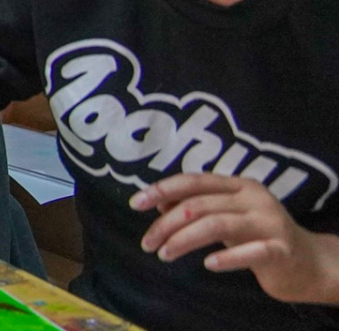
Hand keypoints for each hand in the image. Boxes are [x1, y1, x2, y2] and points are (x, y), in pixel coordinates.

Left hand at [133, 174, 338, 304]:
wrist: (308, 263)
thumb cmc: (258, 237)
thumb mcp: (226, 217)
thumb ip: (197, 207)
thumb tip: (160, 203)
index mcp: (239, 185)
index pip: (194, 180)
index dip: (162, 189)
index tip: (136, 203)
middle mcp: (254, 198)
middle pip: (199, 205)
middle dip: (166, 224)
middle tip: (147, 243)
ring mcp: (270, 223)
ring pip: (217, 224)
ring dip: (183, 240)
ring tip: (165, 254)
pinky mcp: (281, 250)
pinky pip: (250, 251)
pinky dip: (226, 257)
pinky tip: (208, 265)